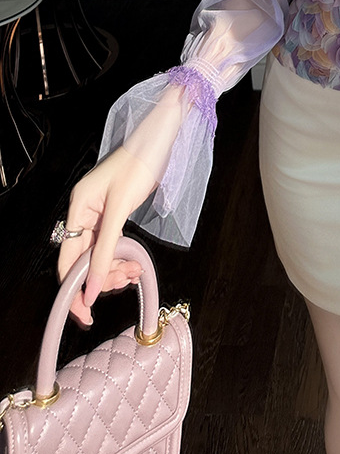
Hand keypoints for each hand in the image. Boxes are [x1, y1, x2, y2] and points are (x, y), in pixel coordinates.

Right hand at [57, 147, 156, 325]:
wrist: (156, 143)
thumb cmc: (137, 165)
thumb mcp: (120, 209)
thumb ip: (107, 249)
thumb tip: (94, 288)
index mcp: (78, 209)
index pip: (68, 260)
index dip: (75, 289)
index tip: (86, 311)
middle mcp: (84, 214)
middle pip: (84, 261)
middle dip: (103, 277)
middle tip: (126, 281)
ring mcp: (98, 216)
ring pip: (100, 256)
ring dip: (116, 269)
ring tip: (136, 271)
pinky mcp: (113, 216)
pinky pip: (112, 245)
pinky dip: (122, 257)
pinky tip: (136, 264)